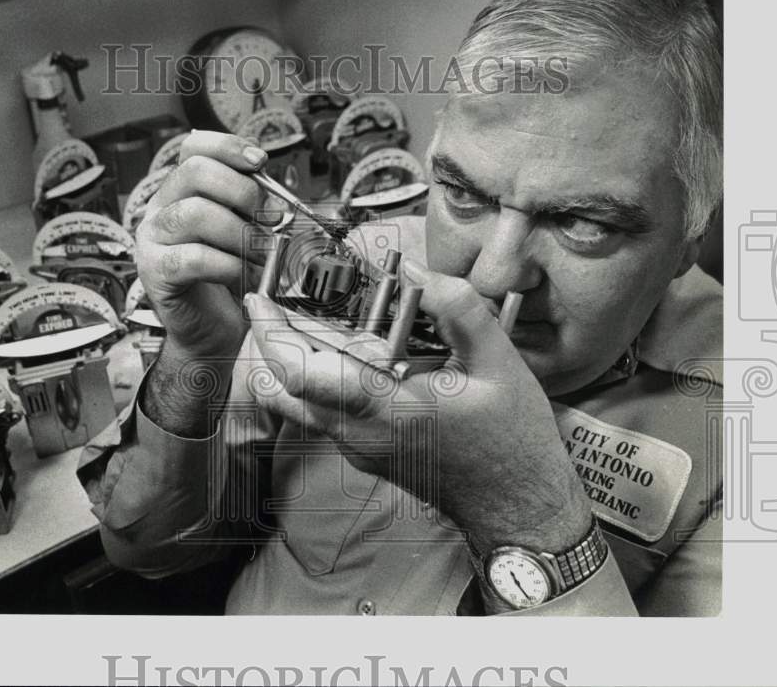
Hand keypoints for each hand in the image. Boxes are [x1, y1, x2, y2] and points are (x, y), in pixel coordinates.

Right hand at [135, 130, 280, 359]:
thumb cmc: (233, 280)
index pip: (194, 148)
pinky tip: (244, 277)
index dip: (228, 147)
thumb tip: (279, 198)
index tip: (261, 161)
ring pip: (196, 214)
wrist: (214, 332)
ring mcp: (152, 239)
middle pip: (195, 172)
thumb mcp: (248, 234)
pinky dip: (229, 266)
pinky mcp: (154, 272)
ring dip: (241, 235)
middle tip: (270, 219)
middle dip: (243, 190)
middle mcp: (161, 208)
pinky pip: (193, 257)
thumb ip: (255, 210)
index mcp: (182, 191)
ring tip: (262, 257)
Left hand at [243, 260, 593, 553]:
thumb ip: (457, 308)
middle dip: (270, 338)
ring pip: (297, 403)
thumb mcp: (500, 363)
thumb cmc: (511, 442)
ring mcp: (358, 449)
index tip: (260, 299)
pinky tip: (336, 349)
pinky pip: (319, 413)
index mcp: (388, 409)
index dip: (272, 334)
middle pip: (286, 386)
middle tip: (269, 299)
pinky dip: (313, 377)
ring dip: (288, 359)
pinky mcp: (363, 453)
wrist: (517, 507)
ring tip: (294, 317)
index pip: (303, 375)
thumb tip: (418, 269)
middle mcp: (360, 434)